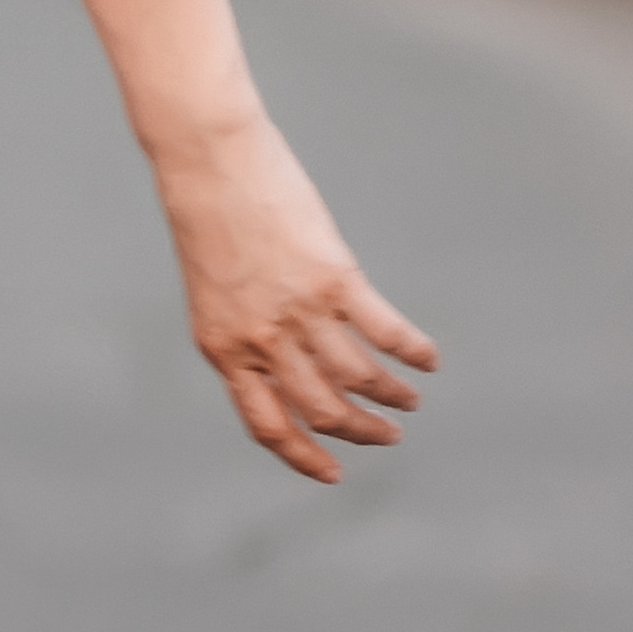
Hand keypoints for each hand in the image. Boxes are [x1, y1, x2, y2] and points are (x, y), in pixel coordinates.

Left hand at [158, 112, 436, 482]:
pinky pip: (384, 332)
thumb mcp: (212, 289)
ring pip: (359, 379)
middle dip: (360, 432)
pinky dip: (412, 351)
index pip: (268, 426)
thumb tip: (289, 364)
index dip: (304, 457)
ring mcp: (299, 311)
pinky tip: (428, 359)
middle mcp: (262, 340)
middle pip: (323, 410)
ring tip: (408, 400)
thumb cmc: (205, 215)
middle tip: (387, 435)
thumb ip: (244, 330)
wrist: (206, 157)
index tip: (334, 474)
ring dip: (391, 396)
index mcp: (223, 348)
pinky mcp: (333, 278)